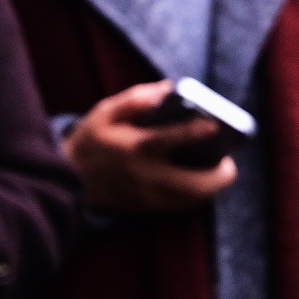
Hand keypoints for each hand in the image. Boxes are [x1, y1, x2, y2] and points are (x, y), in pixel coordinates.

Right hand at [67, 78, 237, 214]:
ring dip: (211, 188)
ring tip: (221, 171)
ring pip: (190, 201)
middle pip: (192, 184)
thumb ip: (136, 98)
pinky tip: (203, 184)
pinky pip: (180, 207)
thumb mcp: (105, 112)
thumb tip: (167, 89)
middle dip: (219, 176)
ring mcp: (147, 197)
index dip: (195, 132)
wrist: (69, 181)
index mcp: (135, 148)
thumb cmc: (91, 141)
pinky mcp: (147, 209)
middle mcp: (145, 176)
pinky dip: (197, 197)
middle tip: (230, 161)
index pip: (170, 140)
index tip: (215, 125)